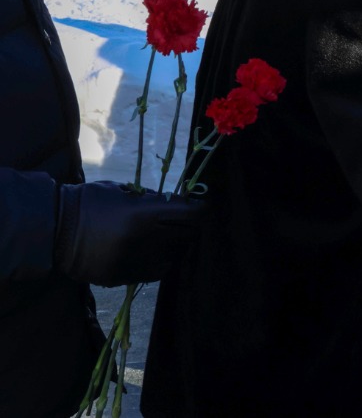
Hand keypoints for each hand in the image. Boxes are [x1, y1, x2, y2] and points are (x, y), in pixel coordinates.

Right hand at [54, 181, 206, 286]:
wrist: (53, 230)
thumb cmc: (89, 202)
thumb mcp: (123, 192)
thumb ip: (152, 200)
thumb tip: (177, 204)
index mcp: (143, 215)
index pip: (191, 215)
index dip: (199, 209)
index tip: (200, 206)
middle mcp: (142, 242)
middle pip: (187, 236)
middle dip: (190, 227)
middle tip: (185, 221)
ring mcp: (132, 262)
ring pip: (174, 257)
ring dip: (176, 246)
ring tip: (168, 237)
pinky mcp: (122, 277)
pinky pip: (155, 272)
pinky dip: (160, 262)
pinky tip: (154, 252)